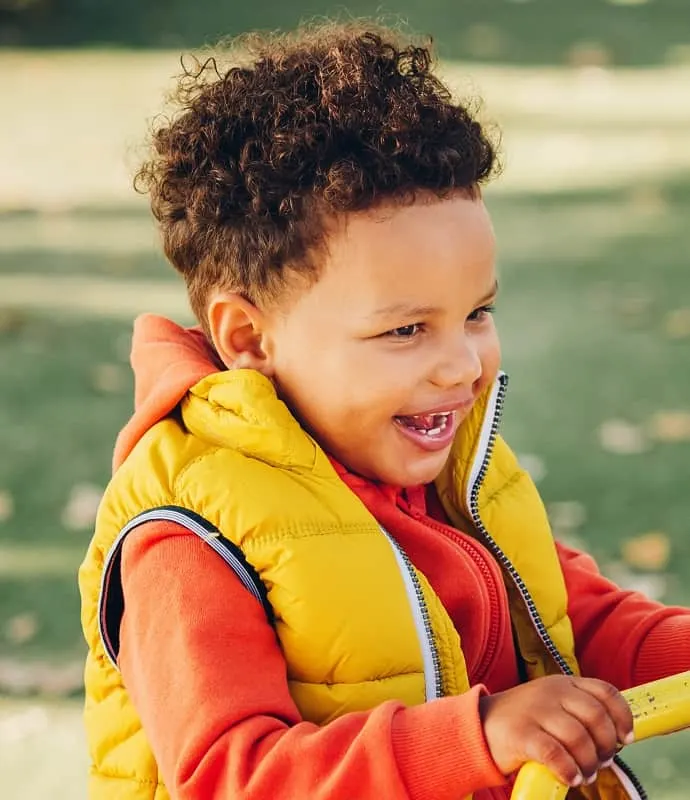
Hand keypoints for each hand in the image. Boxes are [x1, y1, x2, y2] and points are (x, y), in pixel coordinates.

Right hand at [479, 675, 633, 786]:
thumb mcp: (552, 705)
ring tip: (583, 775)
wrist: (478, 726)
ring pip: (578, 738)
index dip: (622, 717)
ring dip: (588, 763)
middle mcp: (551, 691)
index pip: (606, 692)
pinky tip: (569, 777)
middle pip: (596, 717)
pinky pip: (555, 754)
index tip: (625, 739)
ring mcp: (535, 711)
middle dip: (606, 746)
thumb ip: (579, 712)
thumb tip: (616, 740)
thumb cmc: (523, 721)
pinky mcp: (521, 734)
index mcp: (563, 683)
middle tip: (600, 763)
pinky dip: (568, 770)